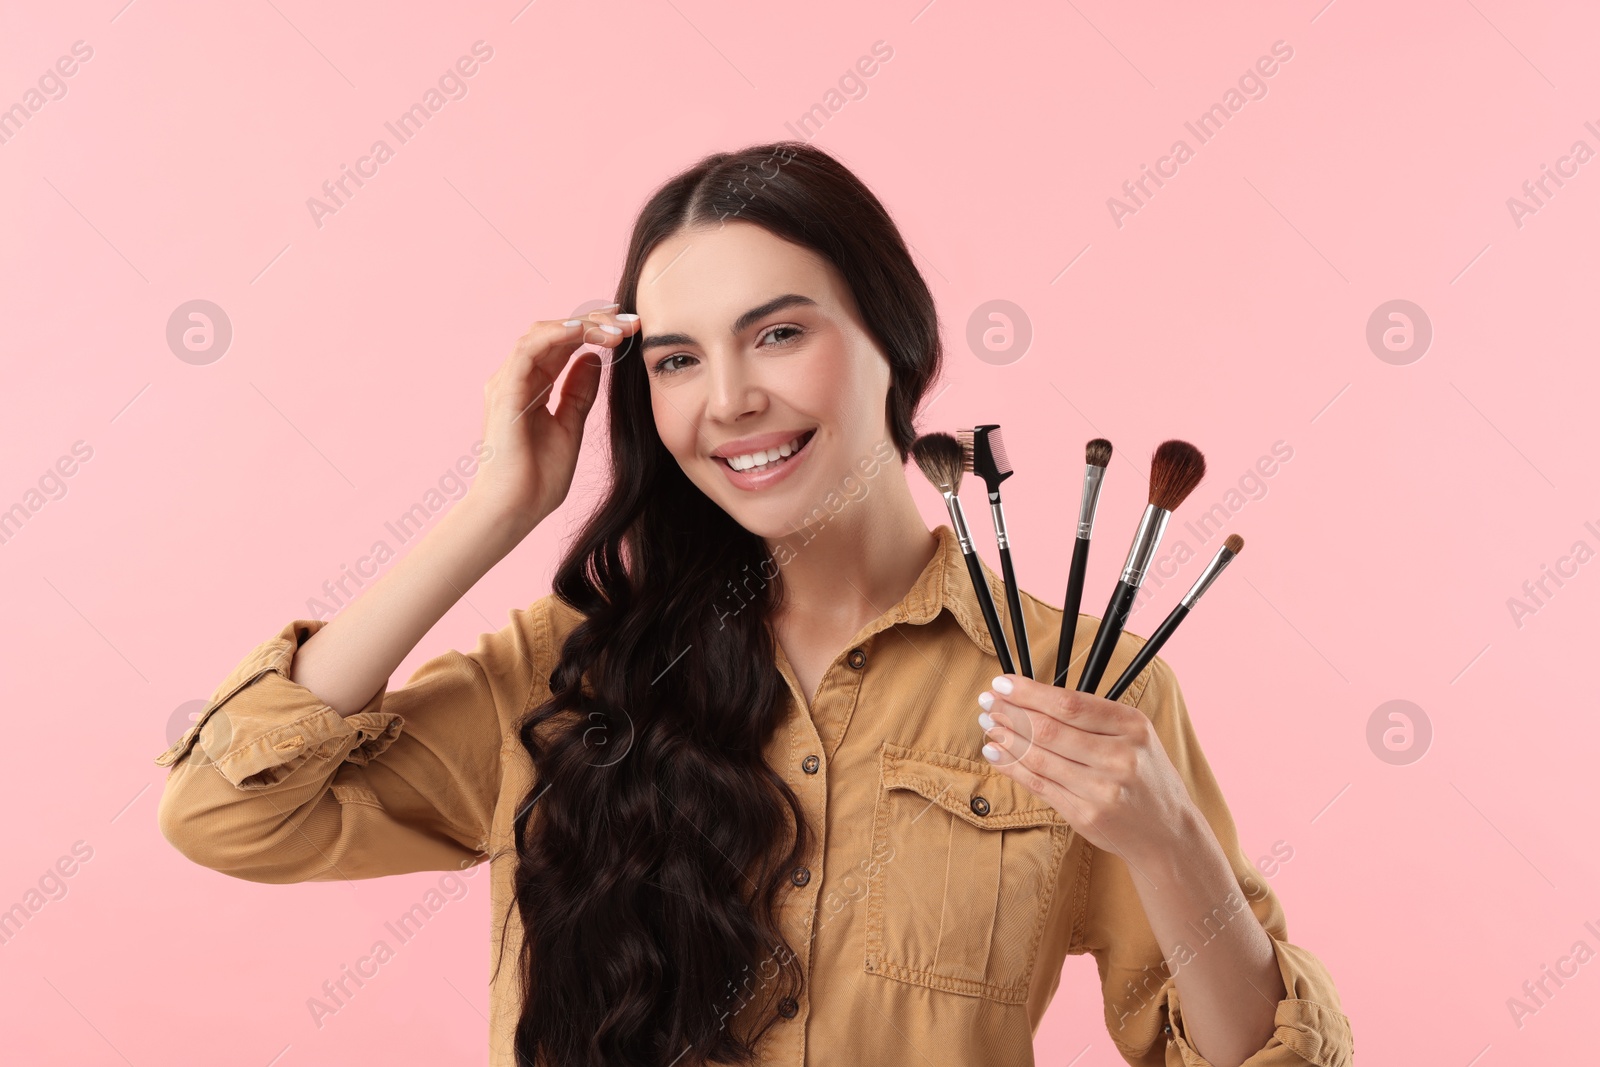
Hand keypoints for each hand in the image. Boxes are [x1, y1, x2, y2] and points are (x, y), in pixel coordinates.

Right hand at [465, 306, 640, 534]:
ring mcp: (507, 383)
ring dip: (580, 326)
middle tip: (629, 320)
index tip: (628, 325)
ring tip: (614, 328)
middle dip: (594, 322)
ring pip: (542, 334)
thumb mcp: (571, 427)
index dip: (594, 330)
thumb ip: (579, 392)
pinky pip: (527, 351)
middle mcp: (517, 378)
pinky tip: (581, 331)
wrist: (515, 510)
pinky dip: (553, 336)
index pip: (563, 345)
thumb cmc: (537, 479)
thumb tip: (594, 360)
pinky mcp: (504, 392)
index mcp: (532, 386)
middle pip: (555, 334)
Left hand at [976, 673, 1197, 865]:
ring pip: (1040, 757)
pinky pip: (1039, 785)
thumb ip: (1092, 717)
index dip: (1029, 692)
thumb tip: (1031, 697)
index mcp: (1132, 726)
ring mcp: (1102, 790)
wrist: (1168, 833)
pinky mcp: (1086, 815)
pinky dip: (1012, 767)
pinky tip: (996, 754)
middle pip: (1050, 729)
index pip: (1070, 703)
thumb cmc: (1145, 776)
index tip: (1002, 682)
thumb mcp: (1134, 735)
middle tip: (987, 702)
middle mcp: (1119, 757)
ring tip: (988, 724)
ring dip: (1006, 738)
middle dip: (1011, 712)